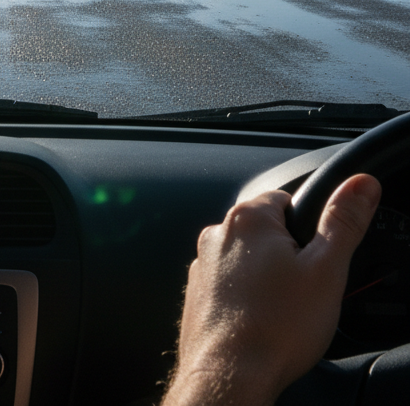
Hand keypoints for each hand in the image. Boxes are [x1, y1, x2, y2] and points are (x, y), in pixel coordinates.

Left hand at [162, 173, 381, 405]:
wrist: (230, 374)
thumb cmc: (276, 326)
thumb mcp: (326, 269)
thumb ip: (343, 221)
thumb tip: (361, 184)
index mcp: (248, 217)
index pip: (285, 199)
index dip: (309, 228)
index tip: (317, 257)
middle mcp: (217, 233)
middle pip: (265, 231)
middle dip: (287, 255)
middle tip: (304, 290)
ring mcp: (203, 263)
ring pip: (246, 260)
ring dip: (265, 277)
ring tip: (282, 311)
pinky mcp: (197, 292)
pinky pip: (228, 285)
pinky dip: (245, 297)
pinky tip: (260, 321)